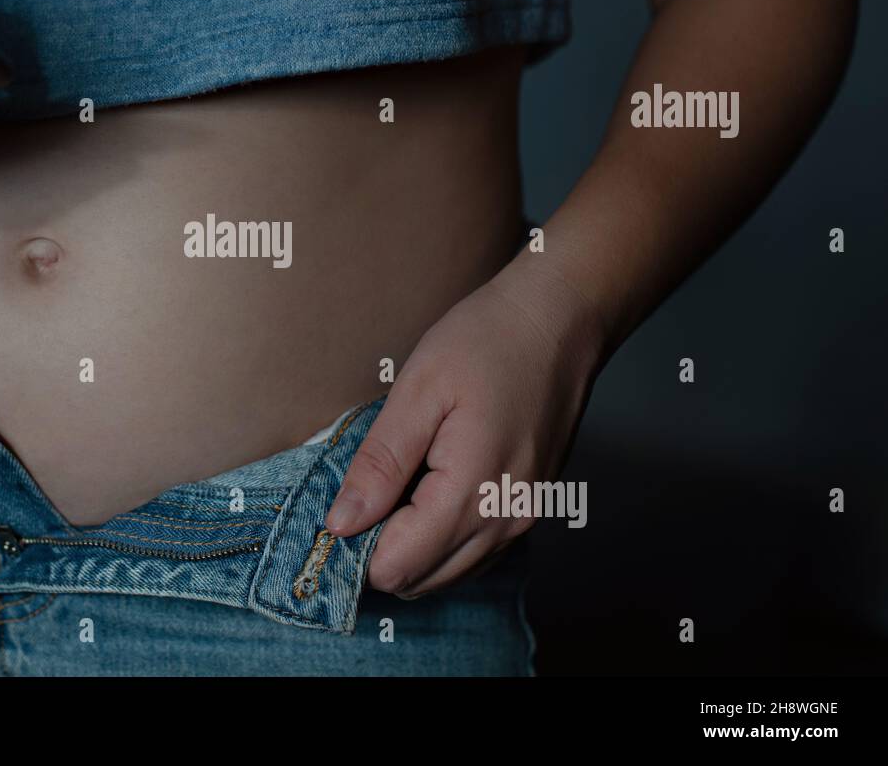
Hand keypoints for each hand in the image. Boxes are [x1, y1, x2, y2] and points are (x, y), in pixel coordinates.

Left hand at [325, 258, 605, 597]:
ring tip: (396, 485)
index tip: (342, 505)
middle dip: (381, 549)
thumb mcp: (418, 390)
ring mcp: (523, 519)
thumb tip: (342, 523)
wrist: (559, 320)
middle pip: (421, 580)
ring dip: (411, 545)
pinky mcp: (530, 508)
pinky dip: (441, 537)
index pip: (398, 567)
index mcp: (472, 492)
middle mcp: (505, 521)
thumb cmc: (487, 341)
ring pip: (448, 573)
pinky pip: (474, 551)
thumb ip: (380, 464)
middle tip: (365, 491)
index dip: (357, 545)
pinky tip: (427, 489)